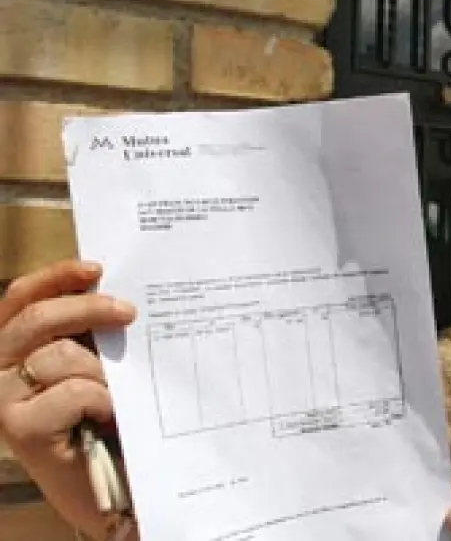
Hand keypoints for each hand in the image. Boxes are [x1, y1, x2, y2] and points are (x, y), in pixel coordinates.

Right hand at [0, 260, 135, 539]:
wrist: (116, 491)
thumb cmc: (110, 424)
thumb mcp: (100, 369)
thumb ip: (93, 336)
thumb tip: (114, 290)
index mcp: (15, 351)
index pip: (22, 299)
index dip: (54, 277)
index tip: (96, 268)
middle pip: (35, 318)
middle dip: (86, 307)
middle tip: (129, 312)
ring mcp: (4, 403)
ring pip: (58, 355)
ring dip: (104, 371)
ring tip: (122, 395)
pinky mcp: (20, 430)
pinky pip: (73, 390)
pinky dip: (102, 399)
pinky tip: (111, 417)